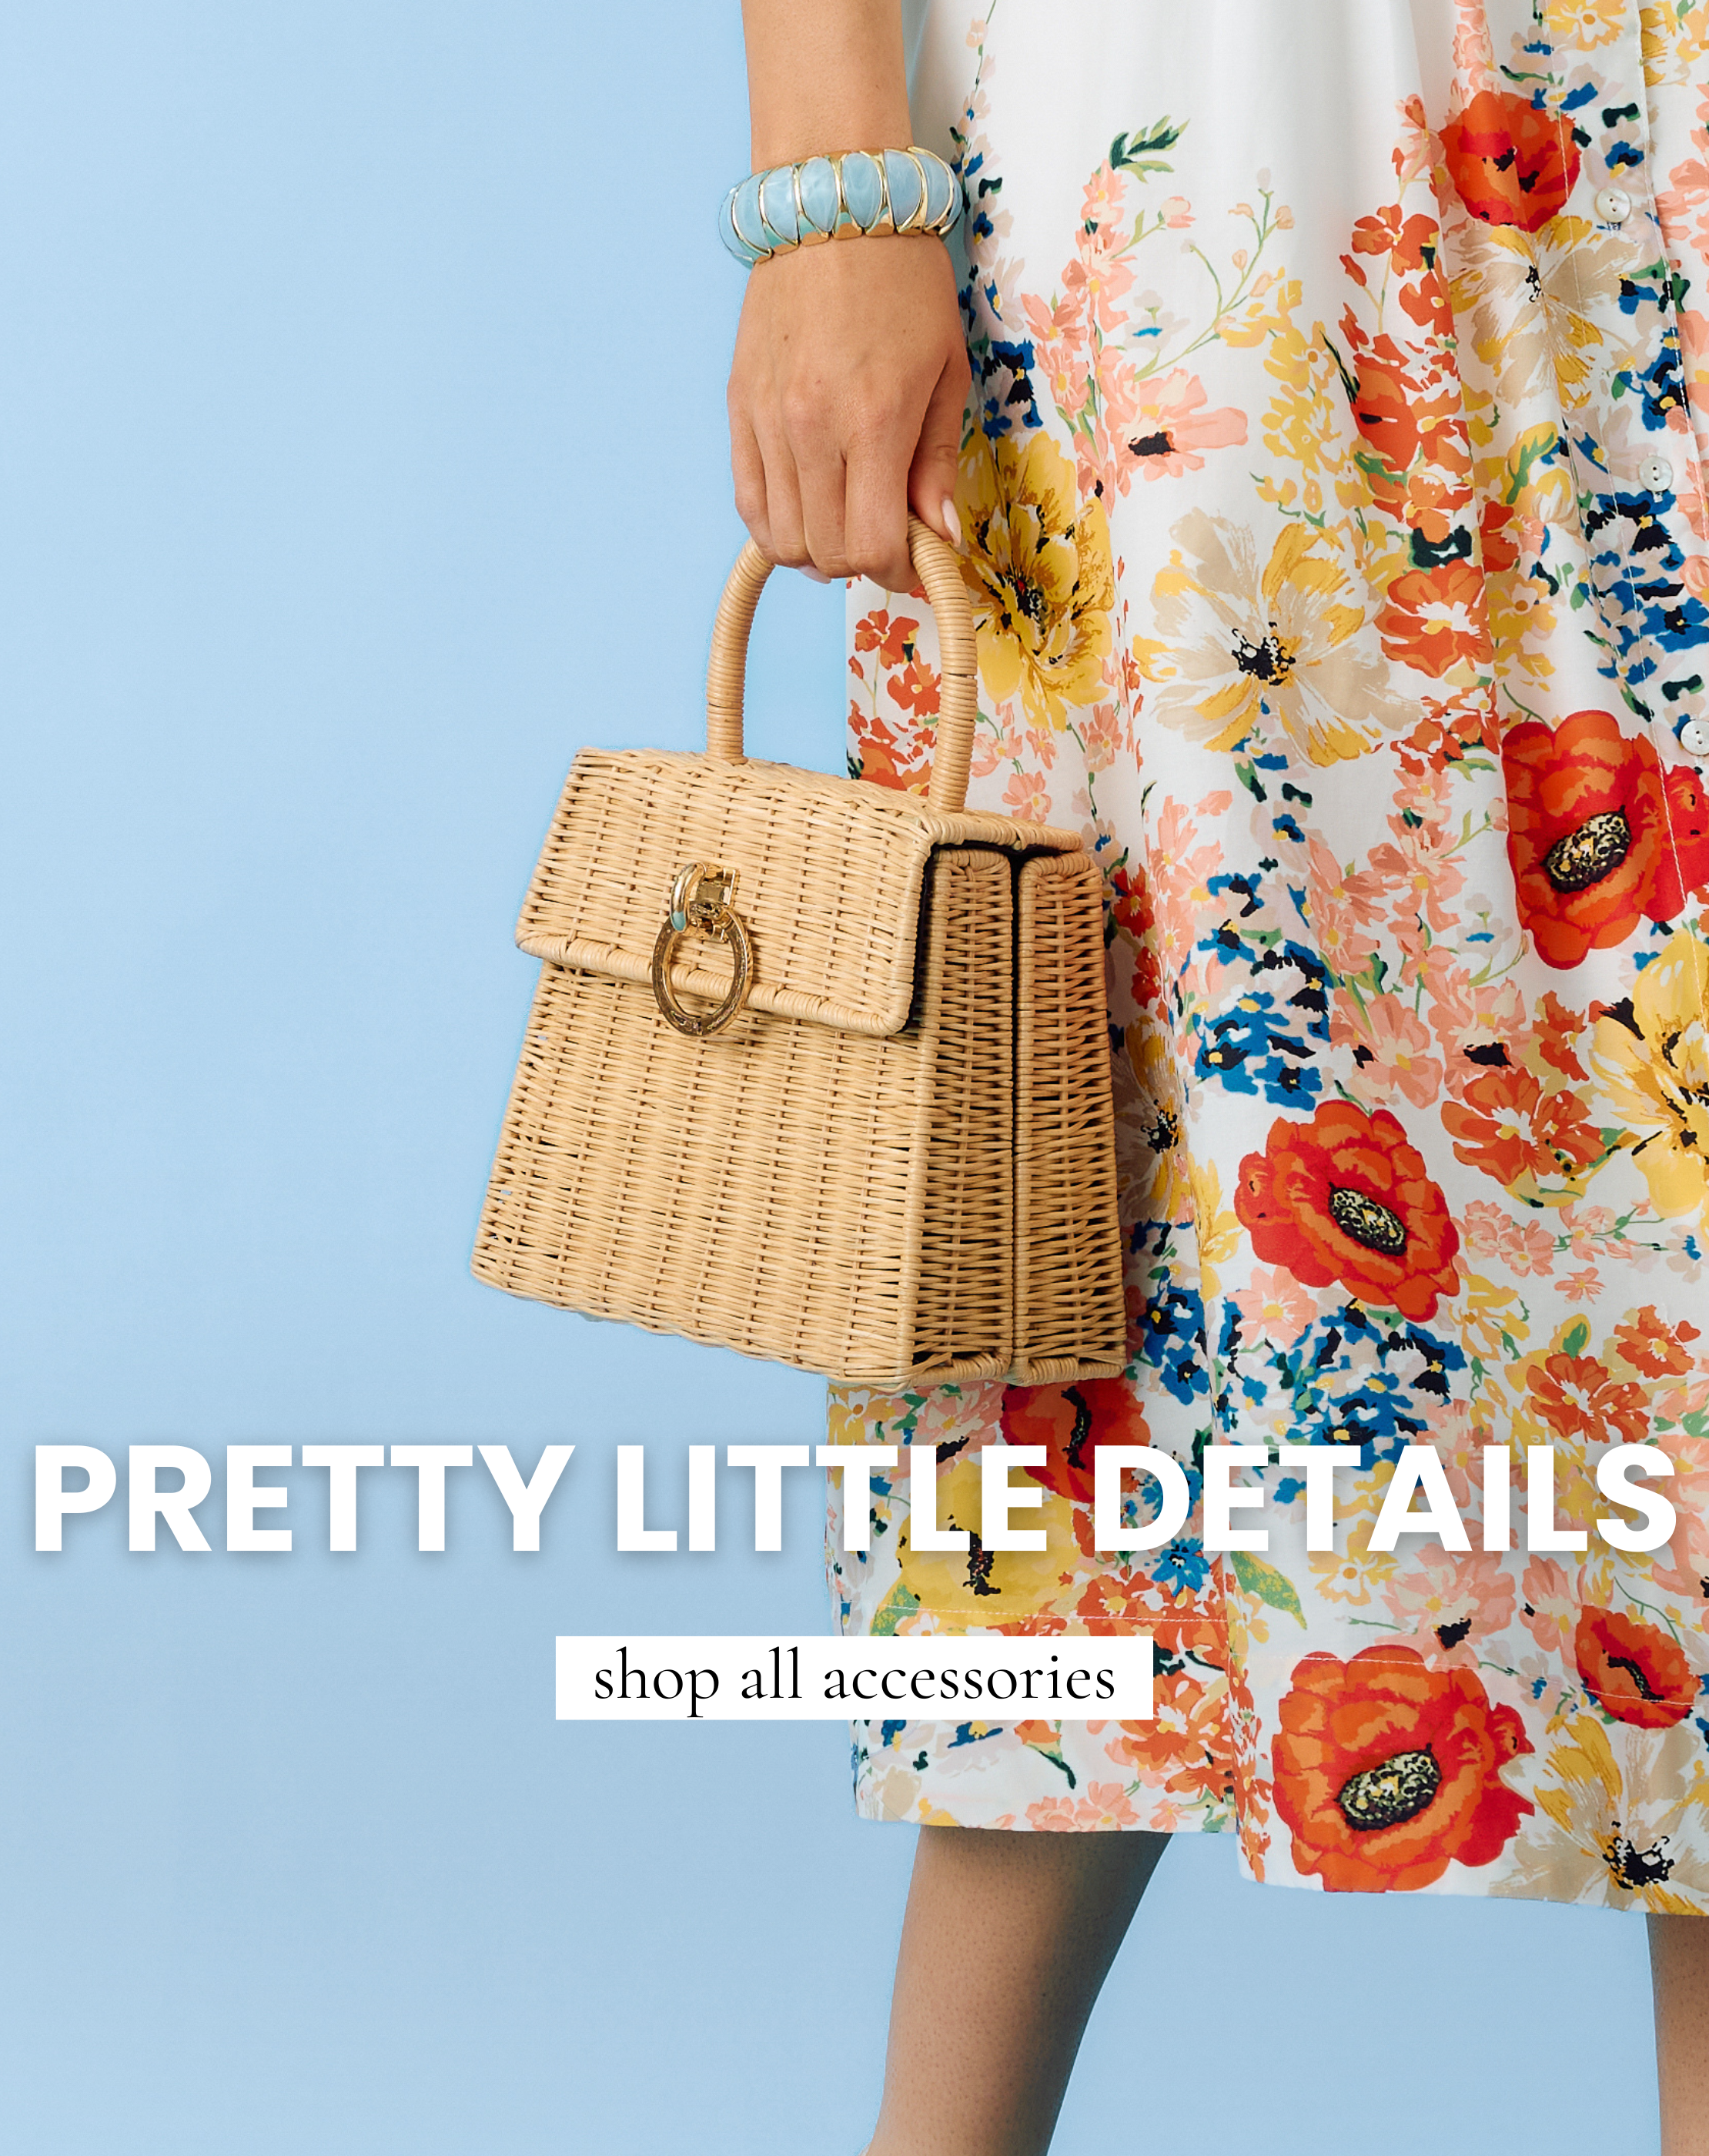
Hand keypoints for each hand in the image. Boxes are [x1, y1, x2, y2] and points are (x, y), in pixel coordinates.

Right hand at [727, 235, 969, 591]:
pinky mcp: (739, 409)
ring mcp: (766, 422)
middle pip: (824, 553)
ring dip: (819, 551)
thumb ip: (936, 462)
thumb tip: (940, 536)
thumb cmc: (901, 281)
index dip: (899, 571)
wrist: (832, 206)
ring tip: (848, 522)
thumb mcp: (945, 371)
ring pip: (781, 539)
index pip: (871, 546)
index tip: (918, 562)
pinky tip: (808, 511)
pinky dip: (778, 526)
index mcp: (872, 421)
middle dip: (863, 563)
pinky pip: (749, 502)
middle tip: (888, 538)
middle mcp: (810, 429)